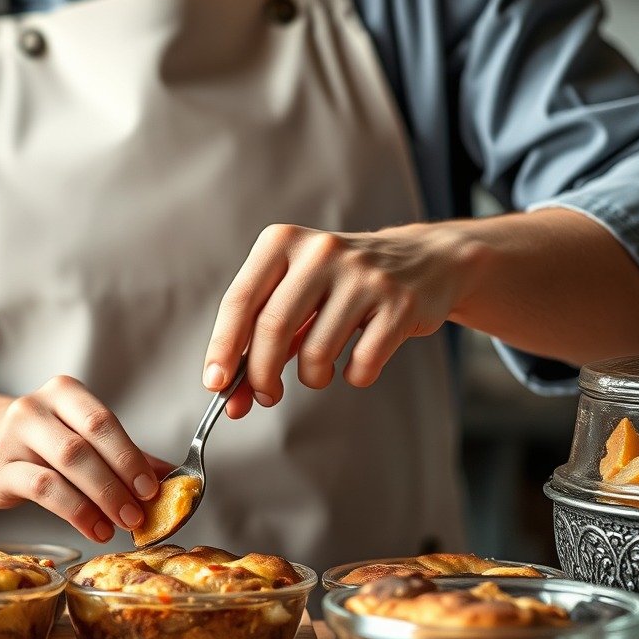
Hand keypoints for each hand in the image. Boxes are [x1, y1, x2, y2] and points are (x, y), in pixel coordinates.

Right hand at [0, 376, 171, 542]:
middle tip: (140, 512)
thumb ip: (127, 455)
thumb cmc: (46, 443)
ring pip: (63, 467)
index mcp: (64, 392)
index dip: (129, 456)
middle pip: (85, 444)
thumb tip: (175, 478)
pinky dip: (74, 512)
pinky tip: (93, 528)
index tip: (151, 488)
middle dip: (117, 482)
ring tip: (120, 524)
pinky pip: (41, 490)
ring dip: (98, 500)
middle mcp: (34, 407)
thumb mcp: (85, 439)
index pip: (102, 421)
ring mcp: (11, 436)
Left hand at [203, 222, 465, 416]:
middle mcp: (321, 250)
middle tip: (264, 396)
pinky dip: (353, 376)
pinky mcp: (399, 302)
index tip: (215, 383)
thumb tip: (231, 393)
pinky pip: (362, 362)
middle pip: (272, 327)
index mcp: (283, 242)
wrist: (423, 262)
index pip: (240, 300)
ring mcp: (363, 275)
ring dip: (311, 377)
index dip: (222, 347)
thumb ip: (262, 338)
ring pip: (316, 351)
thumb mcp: (297, 293)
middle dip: (260, 375)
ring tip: (318, 371)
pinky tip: (356, 364)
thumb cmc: (342, 283)